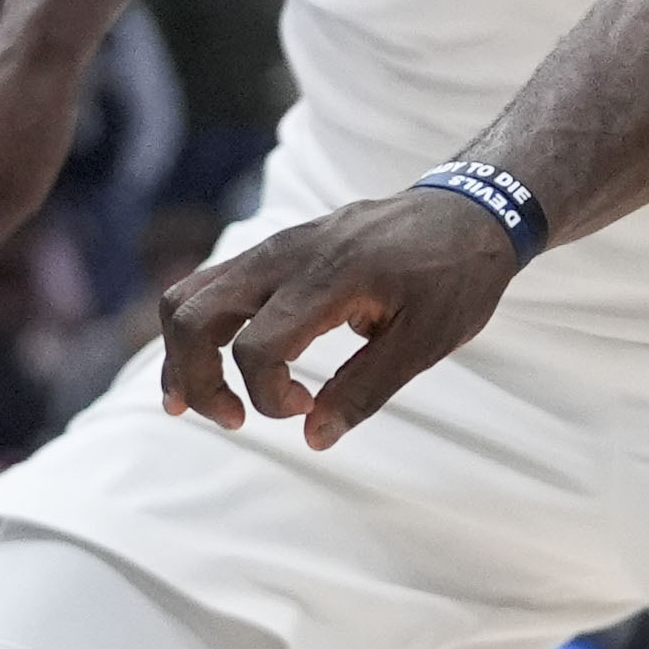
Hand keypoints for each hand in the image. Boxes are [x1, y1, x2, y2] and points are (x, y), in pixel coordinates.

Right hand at [155, 188, 522, 447]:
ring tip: (199, 403)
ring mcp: (273, 248)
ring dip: (182, 355)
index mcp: (329, 277)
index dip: (269, 396)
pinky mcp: (272, 252)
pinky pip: (209, 287)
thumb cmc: (454, 275)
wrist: (466, 210)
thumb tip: (313, 438)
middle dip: (194, 379)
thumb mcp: (428, 340)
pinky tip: (207, 369)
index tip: (307, 411)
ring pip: (187, 297)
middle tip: (233, 420)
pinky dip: (195, 331)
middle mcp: (286, 255)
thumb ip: (367, 389)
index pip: (258, 346)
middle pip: (193, 315)